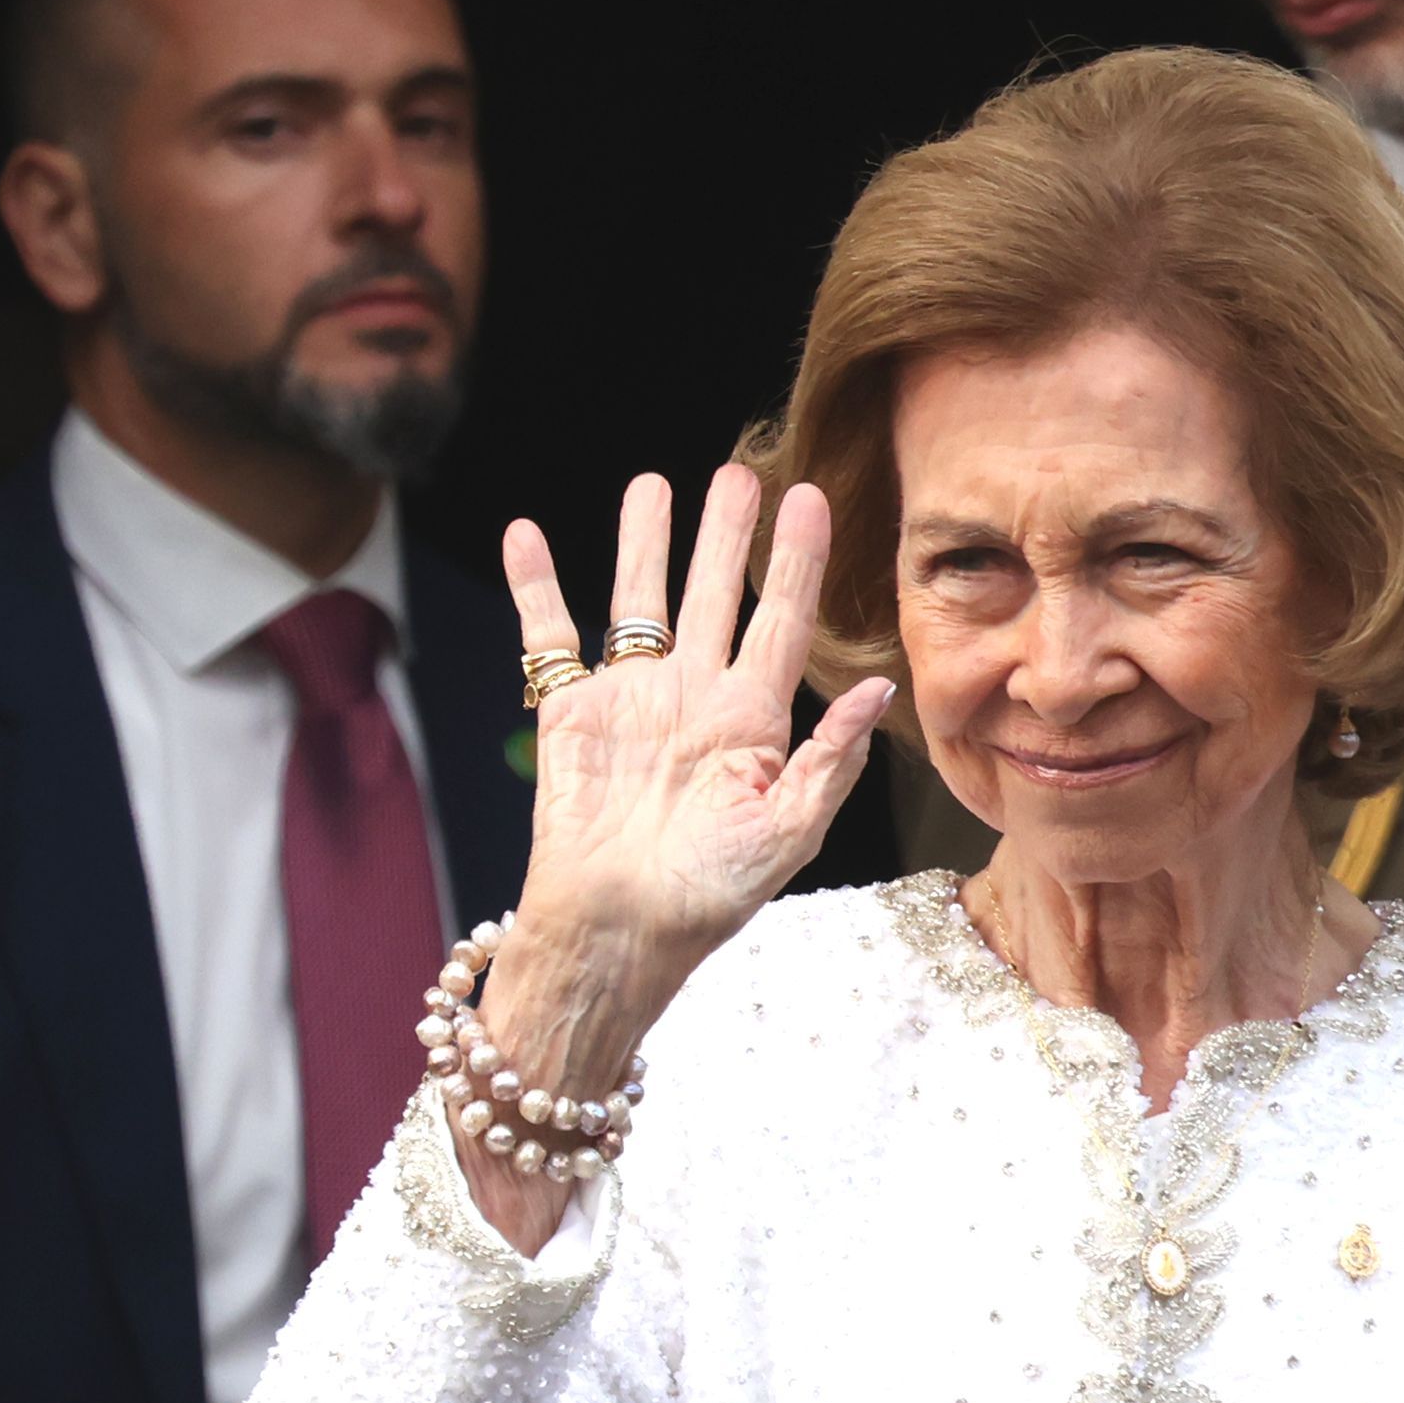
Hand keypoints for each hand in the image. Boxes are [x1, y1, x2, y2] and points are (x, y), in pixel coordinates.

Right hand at [502, 462, 900, 971]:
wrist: (617, 932)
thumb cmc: (707, 898)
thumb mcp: (788, 834)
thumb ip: (830, 760)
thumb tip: (877, 690)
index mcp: (753, 722)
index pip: (781, 620)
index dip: (795, 560)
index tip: (809, 497)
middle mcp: (694, 699)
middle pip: (713, 594)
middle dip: (724, 533)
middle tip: (737, 471)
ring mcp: (630, 701)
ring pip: (637, 600)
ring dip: (644, 542)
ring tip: (653, 482)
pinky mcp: (569, 714)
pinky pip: (548, 638)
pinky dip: (534, 586)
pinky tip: (525, 535)